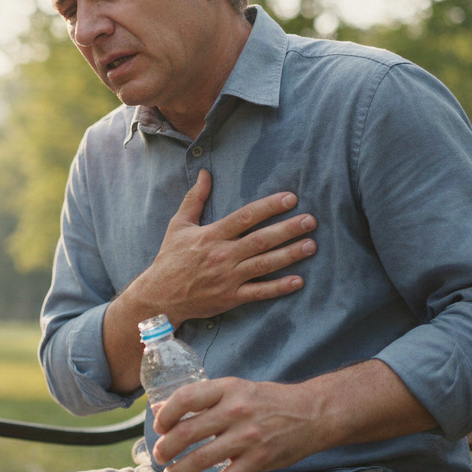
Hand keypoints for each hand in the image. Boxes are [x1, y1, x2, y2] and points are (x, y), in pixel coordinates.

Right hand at [131, 169, 316, 323]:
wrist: (159, 296)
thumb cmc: (170, 258)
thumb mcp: (179, 225)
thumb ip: (194, 199)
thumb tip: (205, 173)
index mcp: (211, 235)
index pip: (244, 217)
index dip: (268, 207)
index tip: (290, 198)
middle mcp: (222, 255)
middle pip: (260, 240)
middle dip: (287, 229)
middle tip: (311, 220)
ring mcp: (228, 278)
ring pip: (264, 265)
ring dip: (289, 255)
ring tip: (311, 245)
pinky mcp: (230, 297)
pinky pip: (259, 292)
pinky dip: (278, 288)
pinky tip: (298, 281)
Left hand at [151, 377, 321, 471]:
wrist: (312, 413)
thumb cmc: (267, 401)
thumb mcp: (235, 389)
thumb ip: (202, 399)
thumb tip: (161, 409)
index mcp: (227, 389)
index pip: (185, 399)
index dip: (165, 415)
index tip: (158, 426)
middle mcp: (236, 411)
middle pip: (187, 432)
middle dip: (165, 448)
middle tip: (159, 457)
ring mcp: (248, 437)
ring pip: (202, 459)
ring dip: (179, 471)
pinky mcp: (259, 460)